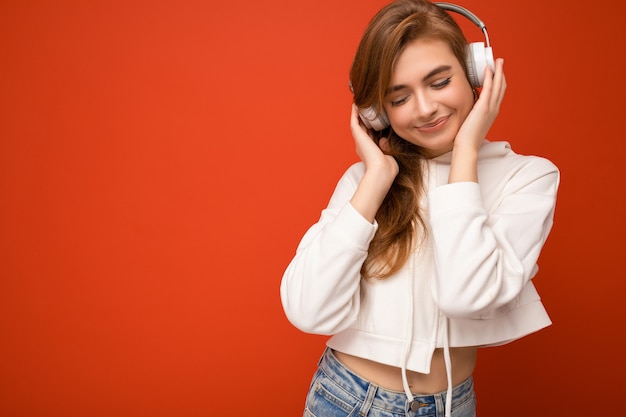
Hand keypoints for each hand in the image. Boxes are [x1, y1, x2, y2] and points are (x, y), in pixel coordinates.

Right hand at [350, 104, 398, 183]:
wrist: (381, 171)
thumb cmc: (387, 169)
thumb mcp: (389, 156)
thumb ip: (387, 146)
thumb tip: (384, 139)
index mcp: (369, 151)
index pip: (370, 136)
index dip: (372, 128)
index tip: (375, 120)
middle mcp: (362, 146)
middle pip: (362, 129)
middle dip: (364, 119)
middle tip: (366, 108)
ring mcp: (359, 141)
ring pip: (357, 124)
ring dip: (358, 114)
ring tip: (359, 103)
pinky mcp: (358, 136)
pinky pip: (354, 122)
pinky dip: (354, 113)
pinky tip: (356, 105)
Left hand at [448, 58, 505, 183]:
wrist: (467, 146)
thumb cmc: (467, 136)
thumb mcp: (473, 120)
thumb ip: (474, 112)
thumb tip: (470, 106)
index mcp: (492, 112)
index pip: (498, 93)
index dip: (499, 81)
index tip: (497, 71)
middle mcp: (494, 109)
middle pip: (502, 87)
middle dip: (501, 73)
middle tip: (500, 61)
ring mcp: (490, 108)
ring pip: (498, 86)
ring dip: (498, 72)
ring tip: (497, 61)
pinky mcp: (483, 108)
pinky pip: (488, 89)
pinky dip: (489, 78)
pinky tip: (487, 69)